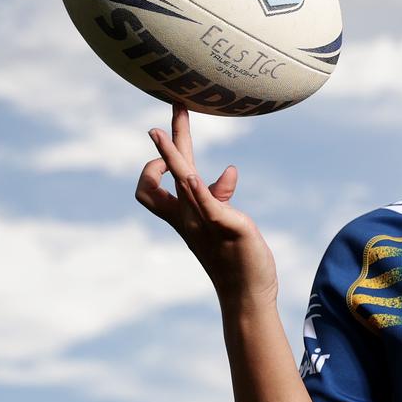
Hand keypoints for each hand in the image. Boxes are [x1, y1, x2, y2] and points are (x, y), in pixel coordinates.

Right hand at [136, 104, 278, 310]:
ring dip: (170, 157)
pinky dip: (198, 189)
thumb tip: (226, 171)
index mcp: (185, 214)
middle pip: (161, 176)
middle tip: (174, 105)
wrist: (246, 296)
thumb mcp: (226, 221)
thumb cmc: (237, 259)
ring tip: (160, 132)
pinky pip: (206, 205)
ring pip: (179, 184)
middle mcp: (187, 216)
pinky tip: (190, 176)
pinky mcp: (227, 227)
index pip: (156, 184)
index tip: (170, 142)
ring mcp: (204, 222)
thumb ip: (219, 196)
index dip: (159, 161)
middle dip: (166, 141)